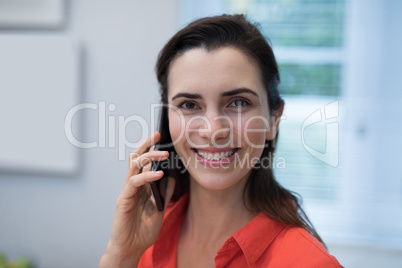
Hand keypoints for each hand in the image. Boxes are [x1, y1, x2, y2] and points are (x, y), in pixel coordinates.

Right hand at [100, 131, 174, 266]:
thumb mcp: (159, 210)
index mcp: (141, 187)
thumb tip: (172, 178)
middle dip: (146, 145)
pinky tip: (159, 174)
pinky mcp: (123, 200)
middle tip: (158, 134)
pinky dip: (147, 177)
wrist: (130, 249)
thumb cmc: (142, 232)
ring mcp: (127, 192)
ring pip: (133, 166)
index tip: (160, 138)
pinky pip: (134, 183)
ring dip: (148, 157)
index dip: (151, 149)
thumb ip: (164, 194)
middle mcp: (132, 186)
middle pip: (136, 159)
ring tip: (163, 154)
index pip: (143, 163)